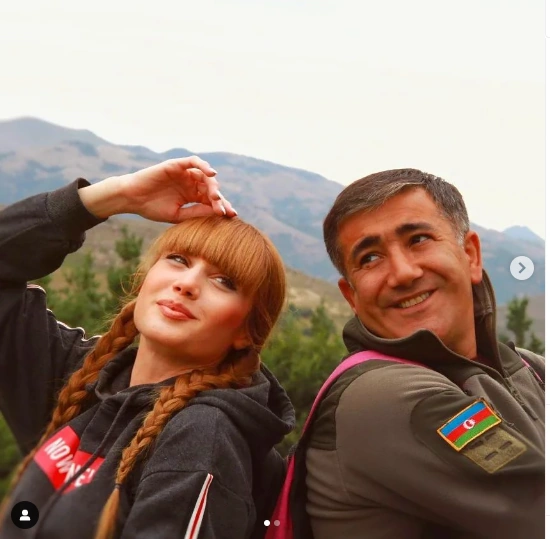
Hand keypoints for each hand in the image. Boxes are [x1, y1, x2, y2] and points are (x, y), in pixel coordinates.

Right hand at [80, 156, 236, 221]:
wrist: (132, 199)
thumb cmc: (153, 208)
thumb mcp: (178, 215)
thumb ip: (197, 212)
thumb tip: (218, 214)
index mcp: (192, 196)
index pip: (212, 200)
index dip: (222, 207)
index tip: (231, 216)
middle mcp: (191, 183)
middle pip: (211, 188)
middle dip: (219, 199)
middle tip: (222, 210)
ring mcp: (184, 173)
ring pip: (205, 176)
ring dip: (212, 186)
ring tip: (215, 196)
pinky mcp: (176, 165)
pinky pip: (193, 161)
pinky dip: (203, 165)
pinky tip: (211, 174)